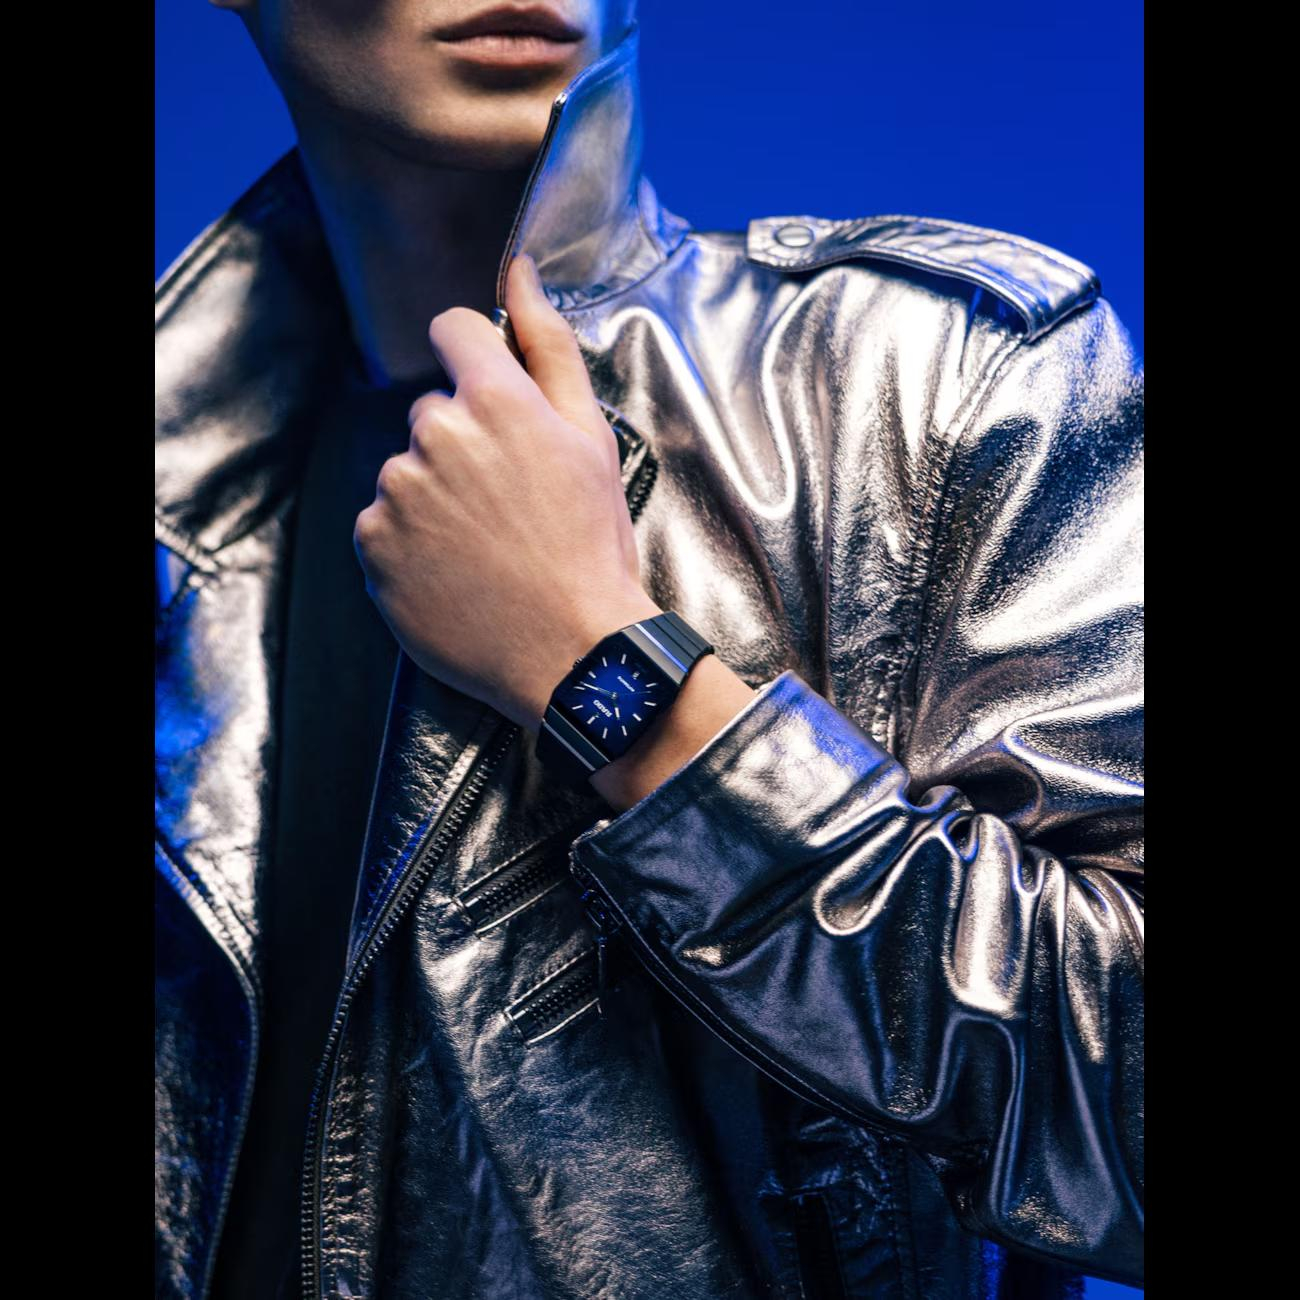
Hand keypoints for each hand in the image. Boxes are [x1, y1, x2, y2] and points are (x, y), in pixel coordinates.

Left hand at [354, 254, 661, 731]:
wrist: (571, 651)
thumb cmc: (591, 546)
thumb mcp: (591, 439)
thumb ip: (548, 346)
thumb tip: (519, 271)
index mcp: (495, 400)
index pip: (453, 330)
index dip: (475, 361)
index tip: (495, 403)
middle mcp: (435, 436)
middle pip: (433, 411)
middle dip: (464, 443)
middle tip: (510, 501)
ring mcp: (396, 494)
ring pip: (407, 469)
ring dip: (435, 495)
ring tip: (485, 544)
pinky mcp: (371, 546)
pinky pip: (382, 523)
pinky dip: (410, 541)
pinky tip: (455, 569)